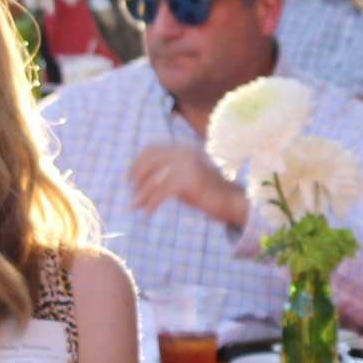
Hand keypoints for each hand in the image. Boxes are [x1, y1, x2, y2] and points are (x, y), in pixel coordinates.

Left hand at [127, 145, 246, 224]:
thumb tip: (139, 183)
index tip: (130, 179)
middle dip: (136, 178)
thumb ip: (166, 174)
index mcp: (182, 148)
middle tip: (132, 194)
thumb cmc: (207, 192)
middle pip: (149, 161)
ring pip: (154, 179)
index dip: (137, 163)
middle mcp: (184, 152)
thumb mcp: (183, 176)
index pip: (151, 149)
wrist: (232, 201)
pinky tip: (147, 214)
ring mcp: (187, 165)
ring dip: (141, 195)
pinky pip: (161, 193)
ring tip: (134, 206)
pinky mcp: (189, 180)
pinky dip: (151, 205)